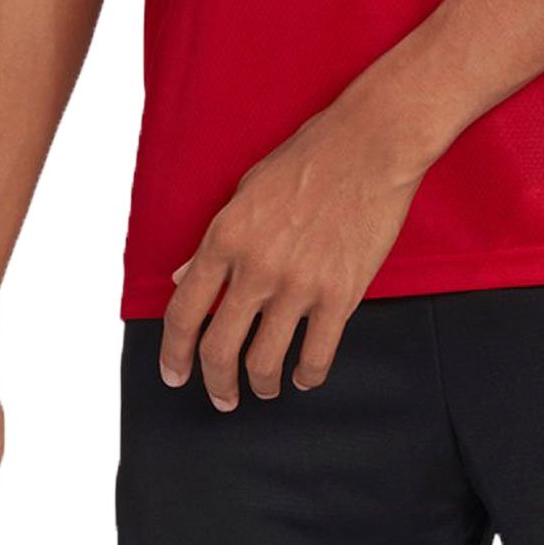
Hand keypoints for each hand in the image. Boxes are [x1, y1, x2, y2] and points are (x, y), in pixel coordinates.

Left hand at [160, 91, 434, 407]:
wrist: (370, 146)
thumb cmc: (309, 158)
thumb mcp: (245, 191)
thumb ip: (213, 241)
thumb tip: (182, 277)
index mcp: (225, 237)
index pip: (183, 312)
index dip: (173, 353)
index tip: (175, 374)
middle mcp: (255, 267)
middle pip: (219, 348)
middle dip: (215, 383)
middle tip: (221, 397)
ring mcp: (298, 284)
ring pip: (264, 362)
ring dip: (259, 385)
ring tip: (263, 389)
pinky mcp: (340, 294)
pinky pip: (316, 355)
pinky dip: (307, 375)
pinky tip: (304, 376)